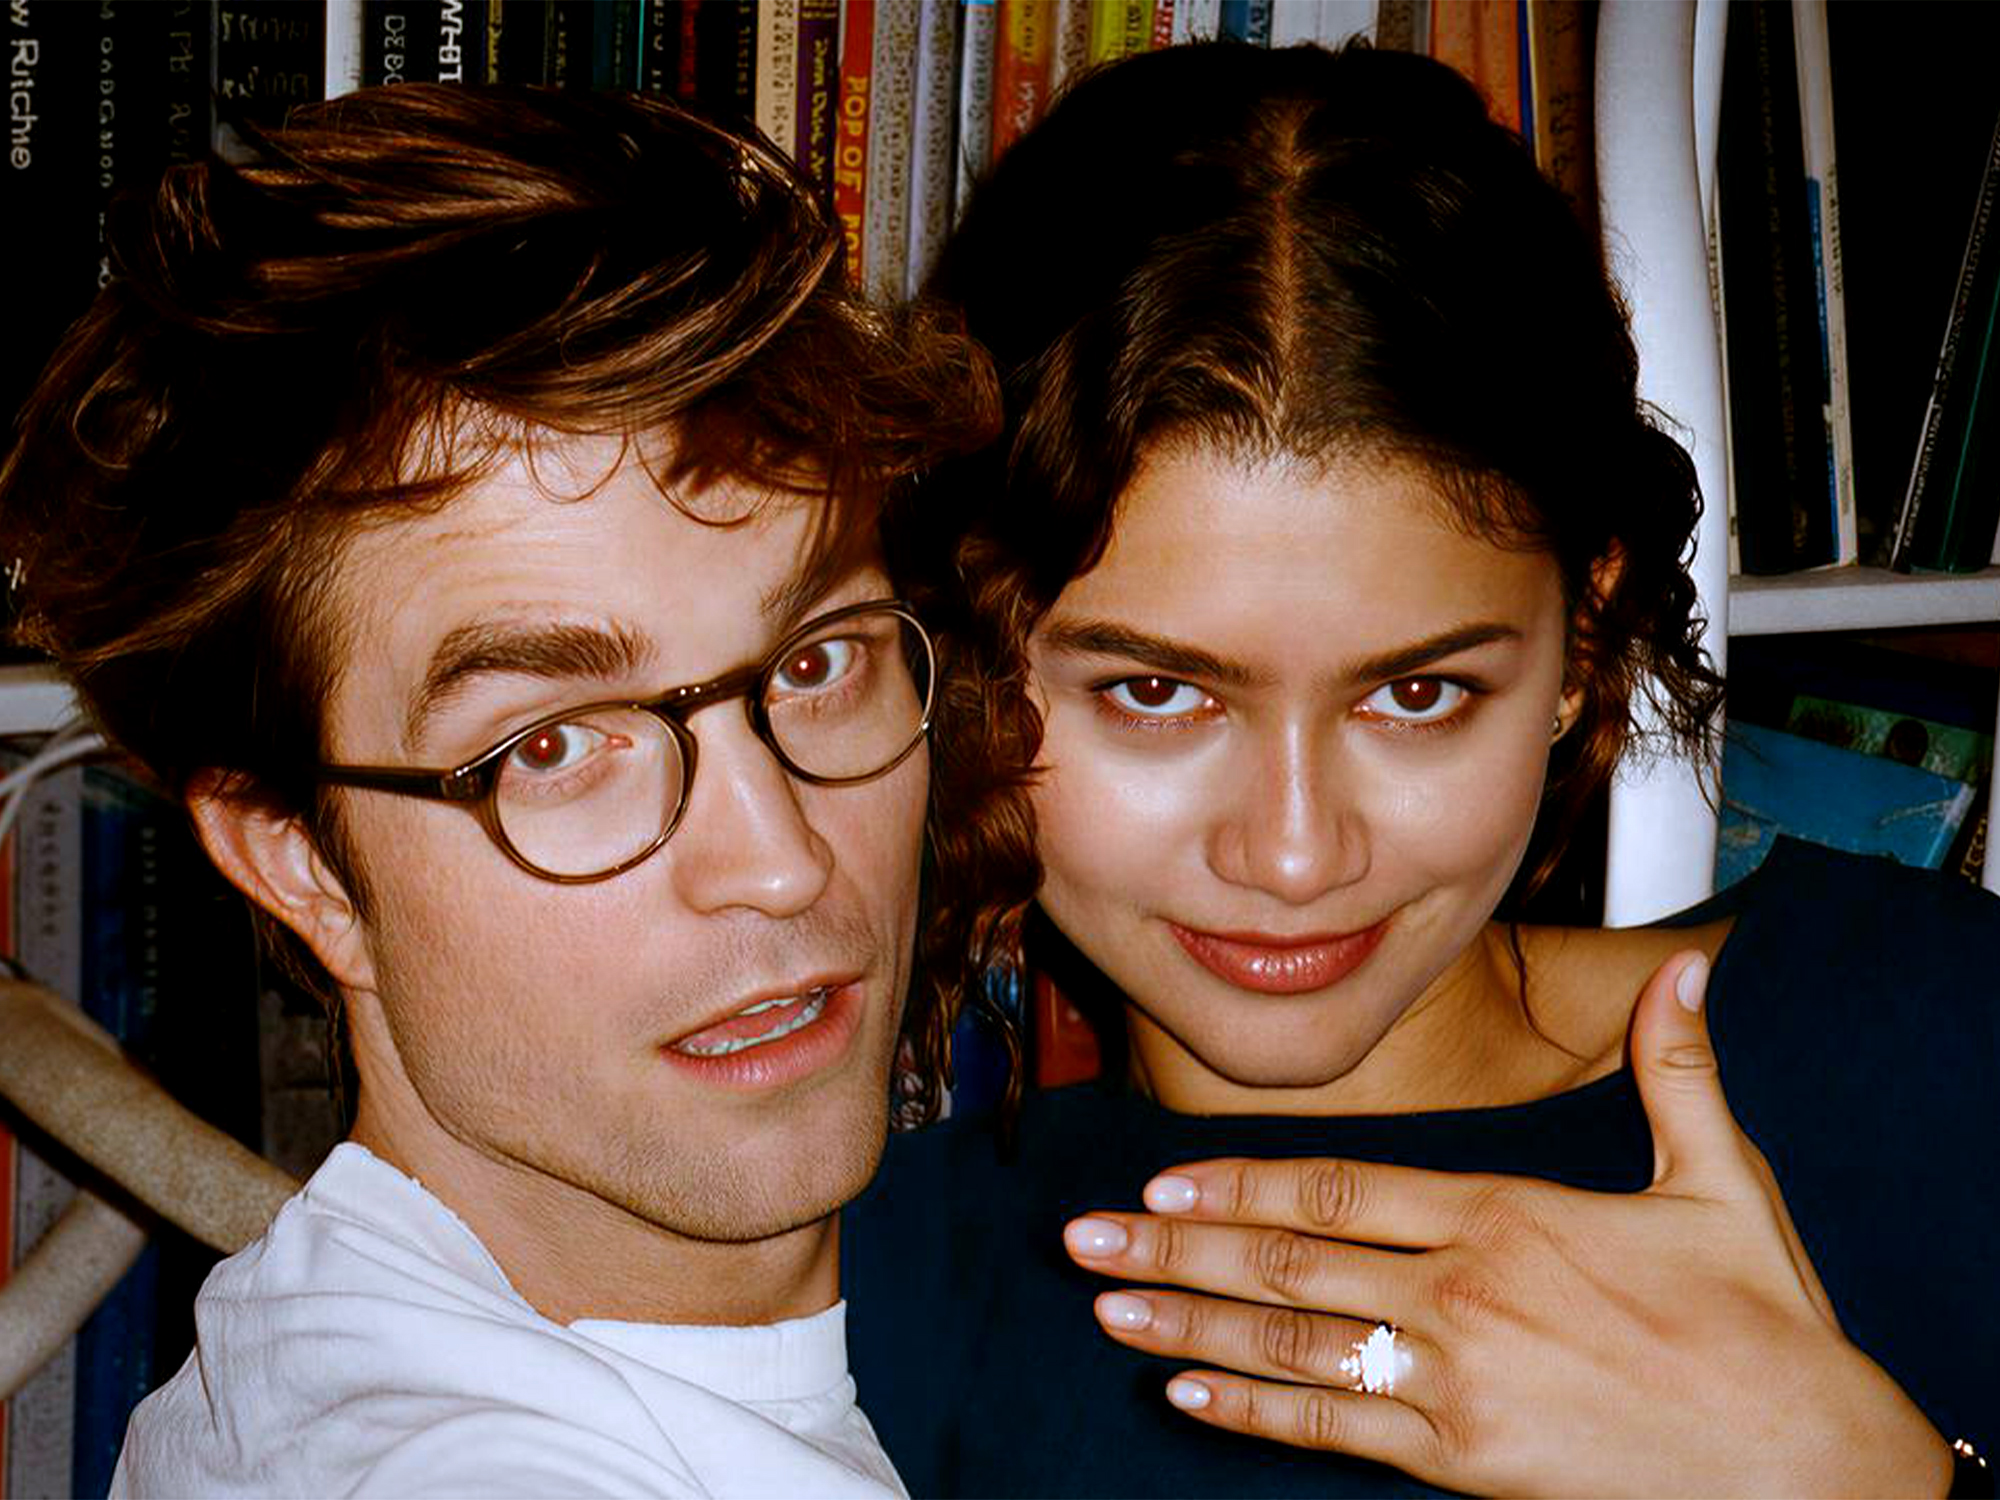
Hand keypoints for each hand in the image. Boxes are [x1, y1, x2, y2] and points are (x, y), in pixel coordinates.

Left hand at [1062, 951, 1951, 1497]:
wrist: (1812, 1462)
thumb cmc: (1763, 1322)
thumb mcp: (1722, 1178)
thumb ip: (1679, 1068)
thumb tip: (1690, 968)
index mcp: (1505, 1212)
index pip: (1337, 1184)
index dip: (1239, 1178)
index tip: (1162, 1175)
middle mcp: (1460, 1289)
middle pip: (1286, 1257)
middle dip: (1174, 1244)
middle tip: (1084, 1238)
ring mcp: (1454, 1378)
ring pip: (1289, 1341)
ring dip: (1186, 1319)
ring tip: (1105, 1305)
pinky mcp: (1465, 1459)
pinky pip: (1335, 1429)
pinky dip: (1253, 1410)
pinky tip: (1186, 1392)